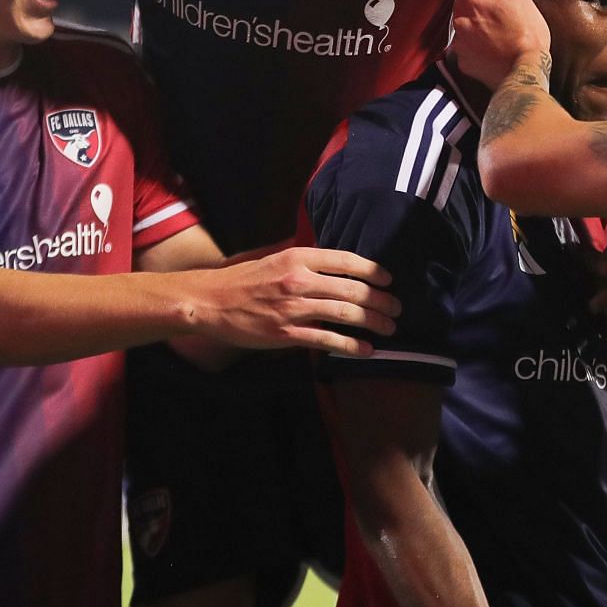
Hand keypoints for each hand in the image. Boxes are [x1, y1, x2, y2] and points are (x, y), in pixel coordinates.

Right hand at [195, 247, 399, 356]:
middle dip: (380, 300)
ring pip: (344, 314)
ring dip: (373, 322)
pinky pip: (327, 339)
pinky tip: (366, 349)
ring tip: (389, 327)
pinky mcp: (286, 334)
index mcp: (297, 258)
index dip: (373, 270)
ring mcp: (293, 309)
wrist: (210, 302)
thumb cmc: (242, 280)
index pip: (346, 261)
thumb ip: (304, 257)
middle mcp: (299, 281)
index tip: (388, 279)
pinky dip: (350, 345)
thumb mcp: (273, 257)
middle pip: (351, 290)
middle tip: (397, 307)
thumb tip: (334, 258)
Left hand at [450, 0, 550, 89]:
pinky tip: (492, 50)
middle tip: (499, 16)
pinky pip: (465, 48)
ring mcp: (459, 43)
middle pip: (461, 4)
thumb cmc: (526, 31)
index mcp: (472, 1)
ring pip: (462, 26)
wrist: (524, 71)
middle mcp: (459, 20)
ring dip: (474, 26)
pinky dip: (475, 47)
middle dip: (476, 6)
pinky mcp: (462, 62)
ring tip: (496, 35)